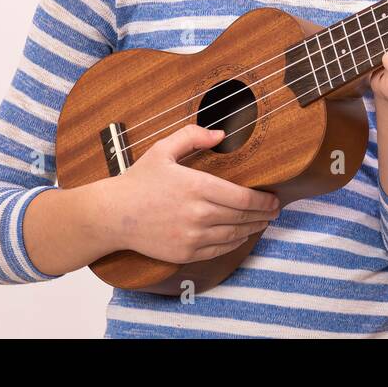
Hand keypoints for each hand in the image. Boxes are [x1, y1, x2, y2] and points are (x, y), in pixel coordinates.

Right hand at [93, 124, 281, 263]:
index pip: (242, 197)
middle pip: (242, 216)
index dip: (263, 200)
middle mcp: (197, 213)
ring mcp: (191, 236)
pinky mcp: (185, 252)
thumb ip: (193, 136)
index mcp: (196, 186)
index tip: (273, 198)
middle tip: (274, 210)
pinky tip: (241, 235)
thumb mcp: (163, 150)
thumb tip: (221, 134)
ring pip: (234, 234)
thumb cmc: (138, 180)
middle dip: (263, 214)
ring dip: (253, 228)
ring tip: (263, 222)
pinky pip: (219, 249)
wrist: (113, 215)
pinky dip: (235, 242)